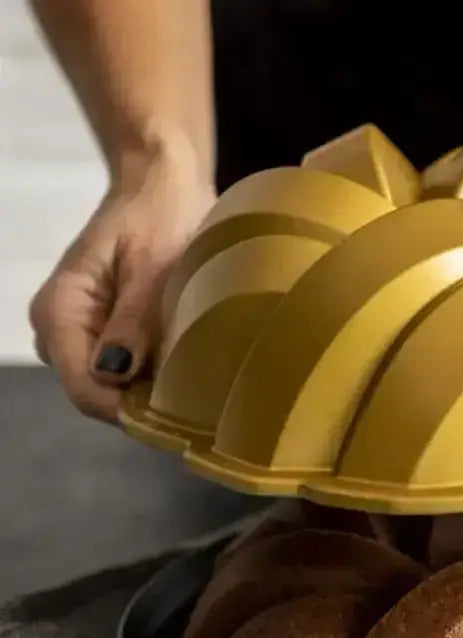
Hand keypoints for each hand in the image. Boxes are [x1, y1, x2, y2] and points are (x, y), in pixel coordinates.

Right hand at [29, 155, 215, 421]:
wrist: (161, 187)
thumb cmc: (159, 217)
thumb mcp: (152, 266)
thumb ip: (132, 319)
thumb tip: (115, 373)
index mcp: (60, 310)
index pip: (82, 385)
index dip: (124, 409)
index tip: (175, 418)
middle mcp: (59, 330)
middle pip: (95, 393)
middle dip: (140, 404)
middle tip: (196, 405)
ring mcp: (80, 334)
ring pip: (110, 387)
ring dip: (149, 392)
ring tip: (195, 387)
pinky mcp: (103, 334)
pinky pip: (122, 372)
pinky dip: (151, 377)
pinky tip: (185, 372)